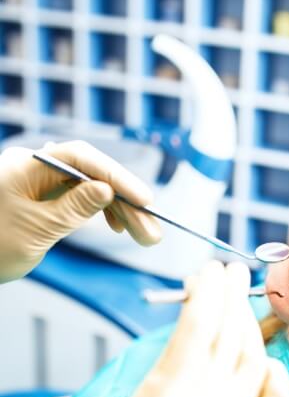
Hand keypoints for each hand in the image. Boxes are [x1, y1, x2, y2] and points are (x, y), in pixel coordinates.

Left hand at [0, 141, 160, 282]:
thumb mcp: (36, 230)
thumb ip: (73, 208)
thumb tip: (107, 189)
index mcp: (27, 166)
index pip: (81, 159)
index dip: (117, 177)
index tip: (144, 199)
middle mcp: (37, 169)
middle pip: (92, 177)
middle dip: (126, 204)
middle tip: (153, 231)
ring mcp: (43, 184)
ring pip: (93, 191)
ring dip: (122, 213)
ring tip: (146, 237)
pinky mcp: (47, 199)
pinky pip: (83, 201)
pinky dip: (104, 214)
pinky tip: (120, 227)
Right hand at [36, 262, 288, 396]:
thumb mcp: (141, 395)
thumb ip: (178, 354)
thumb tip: (207, 309)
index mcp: (164, 395)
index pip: (198, 326)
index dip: (207, 291)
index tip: (212, 269)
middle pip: (228, 336)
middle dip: (231, 296)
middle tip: (232, 271)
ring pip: (253, 359)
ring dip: (249, 326)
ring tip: (241, 304)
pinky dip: (274, 370)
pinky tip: (264, 356)